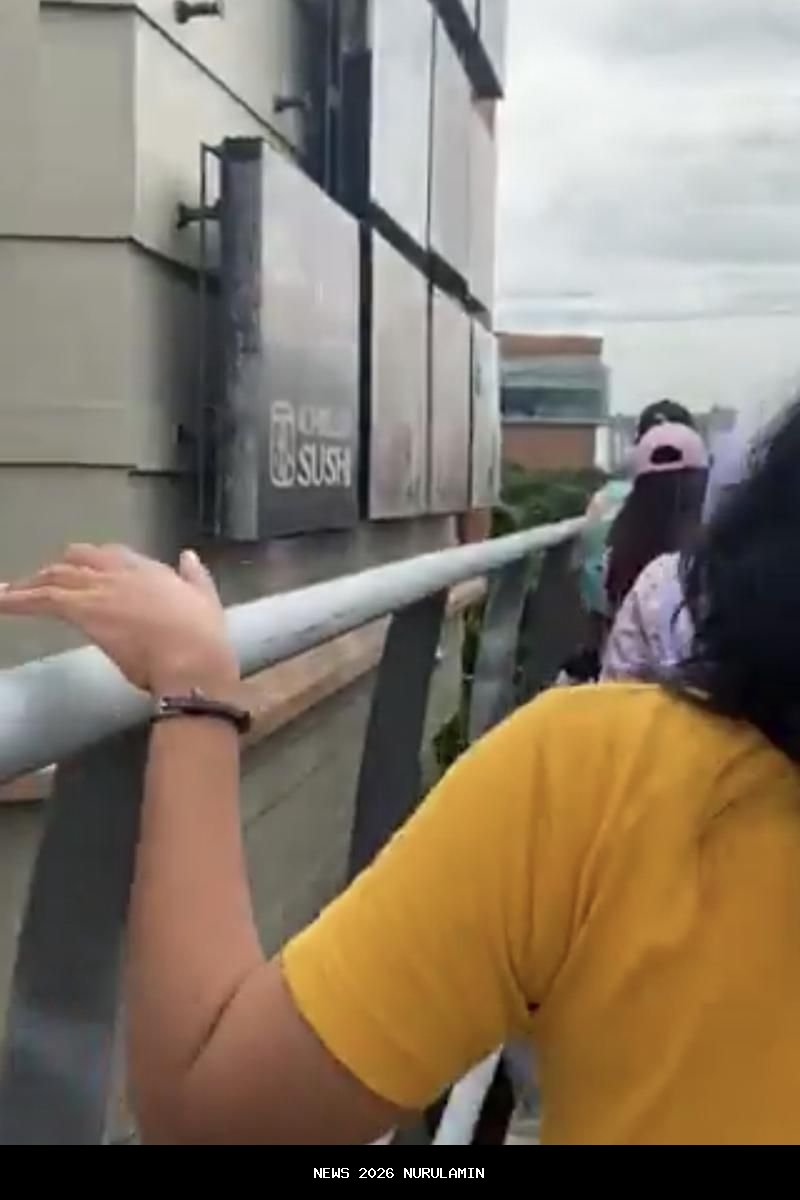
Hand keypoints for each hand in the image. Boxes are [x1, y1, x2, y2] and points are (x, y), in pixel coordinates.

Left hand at [0, 544, 238, 694]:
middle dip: (57, 569)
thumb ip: (194, 576)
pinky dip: (16, 600)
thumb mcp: (207, 599)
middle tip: (40, 583)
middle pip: (77, 559)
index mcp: (151, 569)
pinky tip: (0, 602)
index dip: (93, 562)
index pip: (112, 555)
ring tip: (7, 592)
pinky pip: (41, 599)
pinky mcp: (83, 610)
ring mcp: (100, 588)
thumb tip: (188, 555)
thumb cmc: (204, 639)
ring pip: (54, 577)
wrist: (193, 660)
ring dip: (29, 585)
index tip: (82, 571)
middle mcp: (122, 571)